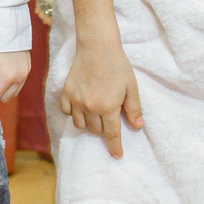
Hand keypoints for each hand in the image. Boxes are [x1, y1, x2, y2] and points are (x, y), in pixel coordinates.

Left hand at [0, 51, 32, 105]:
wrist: (3, 19)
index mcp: (8, 78)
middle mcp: (20, 77)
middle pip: (4, 98)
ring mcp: (26, 71)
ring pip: (12, 92)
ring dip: (1, 86)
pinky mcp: (28, 65)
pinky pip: (18, 82)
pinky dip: (9, 80)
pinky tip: (2, 67)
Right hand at [57, 41, 142, 158]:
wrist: (97, 47)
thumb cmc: (118, 66)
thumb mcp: (132, 87)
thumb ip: (134, 109)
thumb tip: (137, 126)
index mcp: (108, 107)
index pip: (111, 134)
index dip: (115, 147)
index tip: (117, 156)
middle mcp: (90, 107)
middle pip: (95, 130)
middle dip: (103, 128)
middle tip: (109, 115)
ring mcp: (76, 101)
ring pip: (80, 124)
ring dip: (89, 122)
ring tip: (95, 112)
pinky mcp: (66, 93)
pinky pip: (67, 112)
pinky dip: (74, 113)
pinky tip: (81, 105)